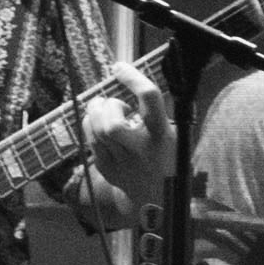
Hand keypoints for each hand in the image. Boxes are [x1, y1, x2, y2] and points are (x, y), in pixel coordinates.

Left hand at [76, 77, 160, 195]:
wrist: (157, 198)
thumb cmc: (167, 157)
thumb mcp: (174, 135)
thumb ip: (157, 112)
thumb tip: (133, 80)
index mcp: (163, 136)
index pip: (149, 98)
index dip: (133, 77)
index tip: (120, 66)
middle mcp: (142, 150)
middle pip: (113, 120)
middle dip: (108, 104)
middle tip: (114, 103)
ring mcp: (122, 162)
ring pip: (97, 129)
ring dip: (96, 112)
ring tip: (104, 110)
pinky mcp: (107, 169)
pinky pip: (90, 140)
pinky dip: (90, 126)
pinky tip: (99, 125)